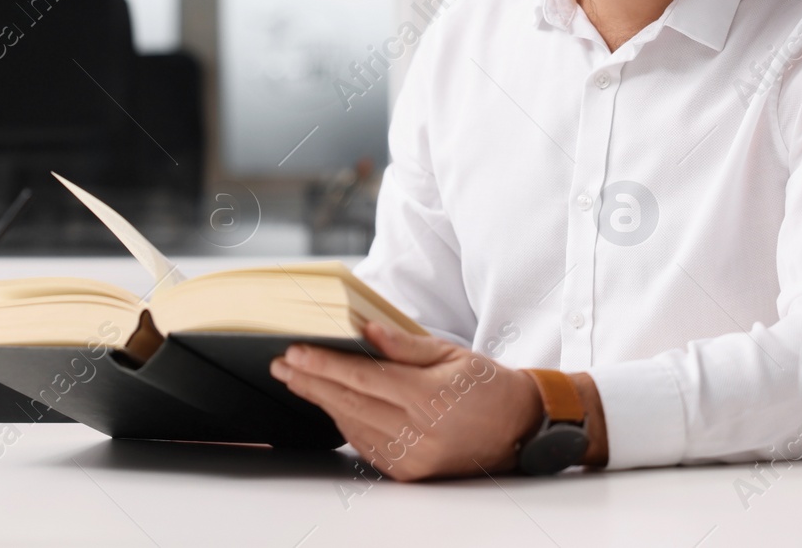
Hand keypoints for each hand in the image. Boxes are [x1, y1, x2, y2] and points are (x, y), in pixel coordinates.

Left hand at [270, 321, 541, 480]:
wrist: (518, 429)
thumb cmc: (486, 385)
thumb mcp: (451, 353)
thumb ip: (404, 345)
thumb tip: (366, 330)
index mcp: (428, 396)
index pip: (363, 378)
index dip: (324, 364)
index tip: (295, 352)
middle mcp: (417, 431)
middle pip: (349, 403)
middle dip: (311, 381)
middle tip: (282, 365)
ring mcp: (412, 457)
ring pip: (353, 426)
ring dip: (323, 402)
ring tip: (299, 380)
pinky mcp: (409, 472)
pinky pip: (366, 445)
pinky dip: (345, 422)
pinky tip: (331, 404)